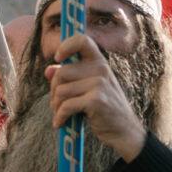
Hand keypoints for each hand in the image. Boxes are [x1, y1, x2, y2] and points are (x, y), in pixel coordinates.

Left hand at [47, 33, 145, 161]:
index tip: (58, 58)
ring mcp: (99, 84)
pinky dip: (59, 117)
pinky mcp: (96, 100)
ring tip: (61, 114)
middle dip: (53, 91)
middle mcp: (101, 69)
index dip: (66, 45)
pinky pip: (66, 106)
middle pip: (61, 73)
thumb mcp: (88, 89)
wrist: (123, 131)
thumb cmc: (104, 109)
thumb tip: (48, 70)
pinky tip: (61, 123)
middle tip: (57, 103)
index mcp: (100, 63)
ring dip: (56, 106)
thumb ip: (69, 77)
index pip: (82, 40)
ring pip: (60, 91)